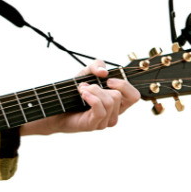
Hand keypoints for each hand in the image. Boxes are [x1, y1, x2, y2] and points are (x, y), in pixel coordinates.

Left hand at [20, 59, 140, 135]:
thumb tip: (104, 72)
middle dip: (100, 86)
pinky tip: (83, 94)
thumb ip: (97, 66)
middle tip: (85, 86)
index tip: (108, 80)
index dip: (124, 85)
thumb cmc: (73, 93)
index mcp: (118, 104)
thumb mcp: (86, 73)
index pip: (135, 96)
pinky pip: (100, 110)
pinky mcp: (93, 125)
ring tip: (81, 90)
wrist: (55, 107)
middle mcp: (113, 114)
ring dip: (93, 91)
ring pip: (110, 102)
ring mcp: (104, 122)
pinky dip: (92, 98)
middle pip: (118, 96)